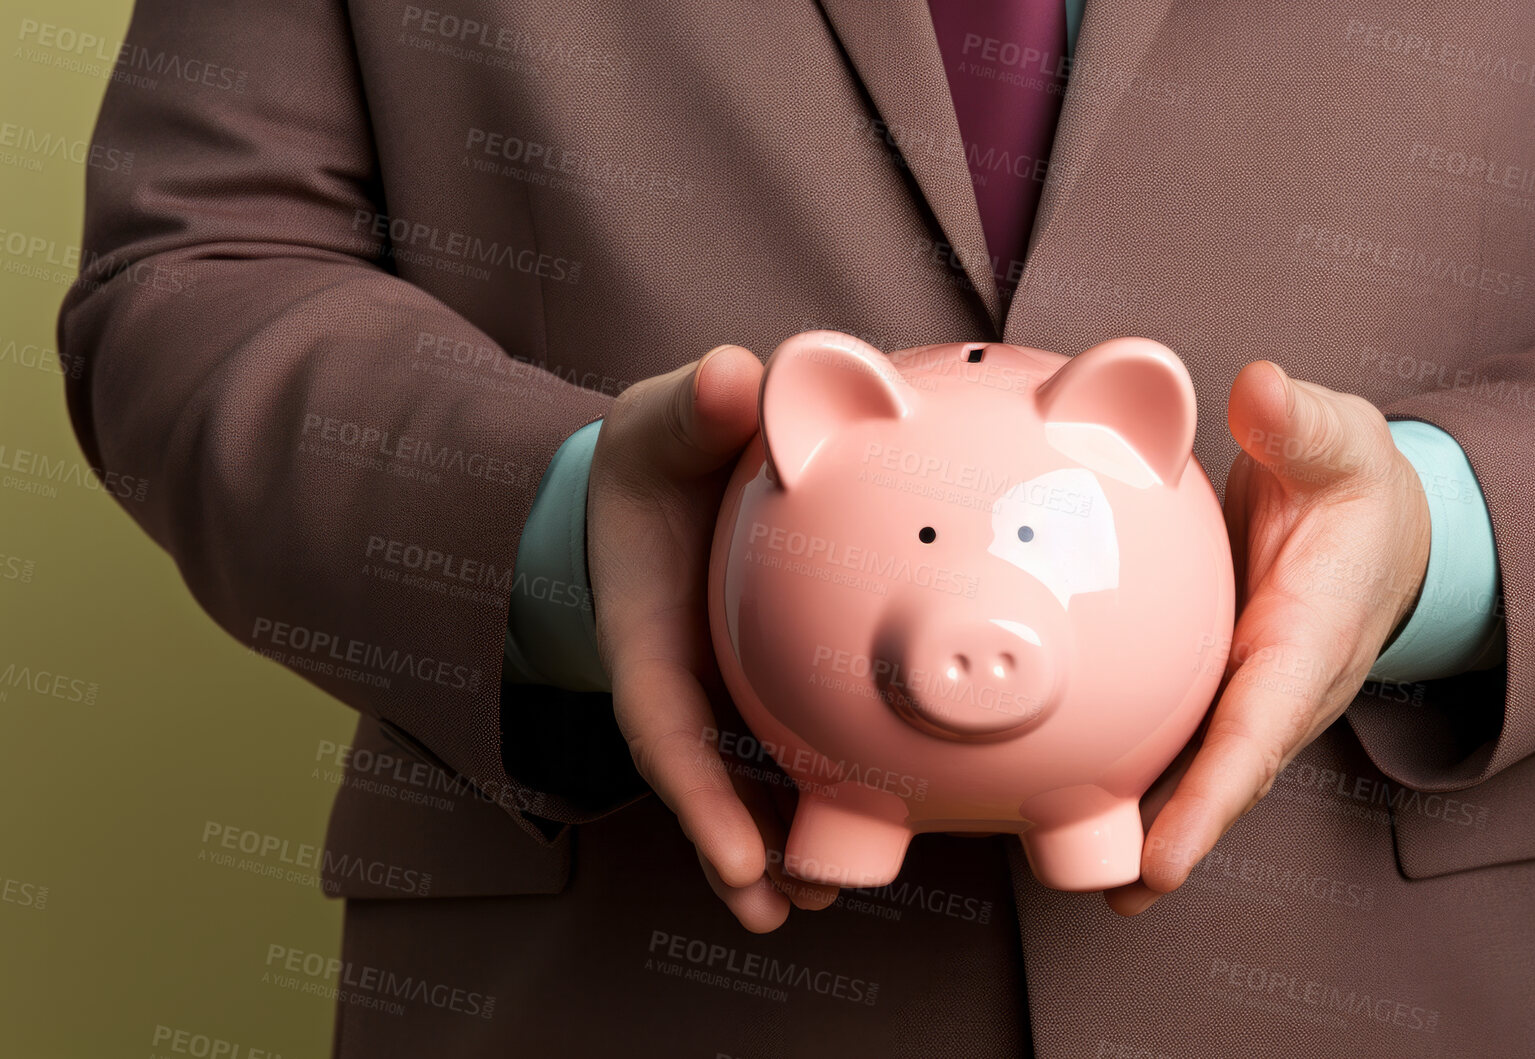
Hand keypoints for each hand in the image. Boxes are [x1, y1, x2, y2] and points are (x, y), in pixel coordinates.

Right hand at [588, 345, 837, 931]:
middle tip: (784, 906)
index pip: (668, 725)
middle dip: (738, 849)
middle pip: (706, 781)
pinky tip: (866, 829)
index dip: (699, 797)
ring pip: (749, 778)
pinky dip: (822, 792)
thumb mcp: (660, 421)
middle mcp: (684, 676)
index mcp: (652, 632)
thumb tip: (732, 377)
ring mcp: (723, 687)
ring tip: (816, 903)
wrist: (666, 472)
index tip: (734, 860)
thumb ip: (692, 406)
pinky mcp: (765, 682)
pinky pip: (795, 740)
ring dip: (779, 845)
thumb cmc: (659, 455)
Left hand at [1106, 361, 1429, 915]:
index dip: (1212, 796)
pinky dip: (1139, 779)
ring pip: (1201, 769)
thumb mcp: (1339, 441)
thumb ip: (1301, 422)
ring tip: (1091, 883)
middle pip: (1227, 773)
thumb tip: (1261, 391)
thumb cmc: (1357, 487)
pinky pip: (1181, 740)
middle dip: (1180, 838)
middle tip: (1119, 891)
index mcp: (1307, 638)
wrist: (1385, 524)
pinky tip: (1076, 804)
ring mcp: (1251, 695)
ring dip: (1153, 828)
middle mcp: (1280, 685)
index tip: (1168, 860)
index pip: (1257, 726)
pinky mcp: (1221, 689)